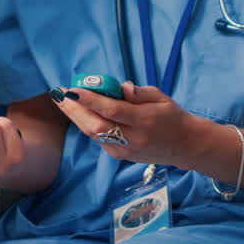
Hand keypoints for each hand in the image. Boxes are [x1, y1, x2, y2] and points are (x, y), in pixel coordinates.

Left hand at [50, 81, 205, 166]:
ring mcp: (126, 151)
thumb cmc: (171, 116)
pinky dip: (86, 125)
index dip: (91, 100)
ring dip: (76, 117)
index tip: (73, 89)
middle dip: (74, 110)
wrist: (185, 146)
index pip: (113, 110)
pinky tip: (78, 113)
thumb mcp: (160, 97)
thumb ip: (138, 92)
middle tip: (58, 94)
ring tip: (62, 101)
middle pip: (97, 126)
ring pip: (94, 134)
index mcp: (146, 120)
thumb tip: (118, 87)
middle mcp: (134, 138)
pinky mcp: (120, 156)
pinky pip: (98, 139)